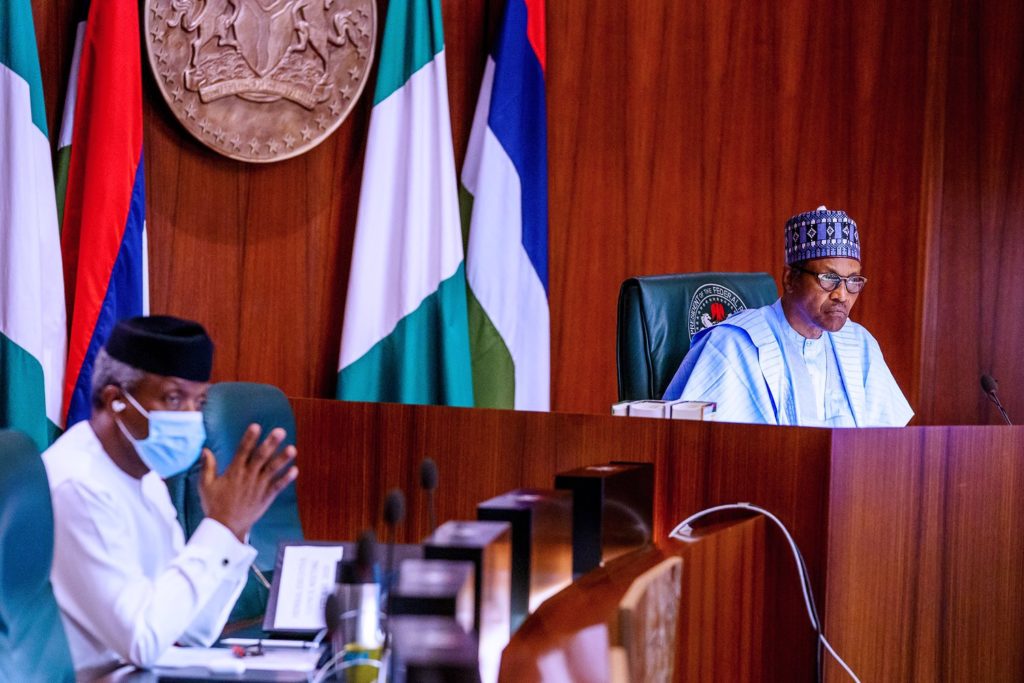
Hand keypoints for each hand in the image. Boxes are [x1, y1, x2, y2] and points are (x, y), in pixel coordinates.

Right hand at [199, 424, 298, 541]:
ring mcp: (258, 487)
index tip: (256, 426)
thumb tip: (205, 450)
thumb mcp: (205, 485)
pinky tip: (295, 470)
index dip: (249, 438)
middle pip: (260, 457)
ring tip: (293, 449)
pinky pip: (277, 487)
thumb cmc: (214, 505)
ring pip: (272, 470)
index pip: (242, 451)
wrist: (225, 528)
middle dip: (270, 444)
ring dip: (282, 459)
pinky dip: (286, 479)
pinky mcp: (265, 498)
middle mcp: (247, 477)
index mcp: (233, 472)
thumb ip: (207, 466)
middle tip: (280, 431)